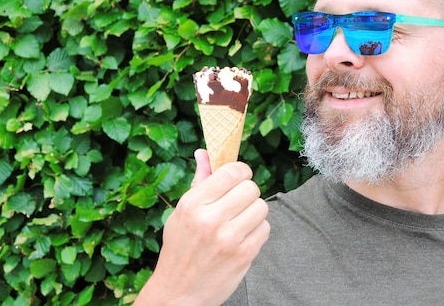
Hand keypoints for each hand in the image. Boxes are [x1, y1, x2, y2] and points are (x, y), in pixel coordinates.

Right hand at [134, 150, 269, 304]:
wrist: (179, 293)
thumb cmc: (180, 248)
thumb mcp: (181, 212)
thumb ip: (198, 181)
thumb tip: (203, 152)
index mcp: (193, 204)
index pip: (231, 172)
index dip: (240, 171)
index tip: (238, 177)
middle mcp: (210, 219)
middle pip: (250, 188)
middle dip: (246, 192)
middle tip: (237, 202)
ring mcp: (229, 239)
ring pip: (262, 207)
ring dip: (254, 211)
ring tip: (239, 220)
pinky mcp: (244, 255)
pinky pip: (265, 228)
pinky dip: (257, 230)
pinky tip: (242, 237)